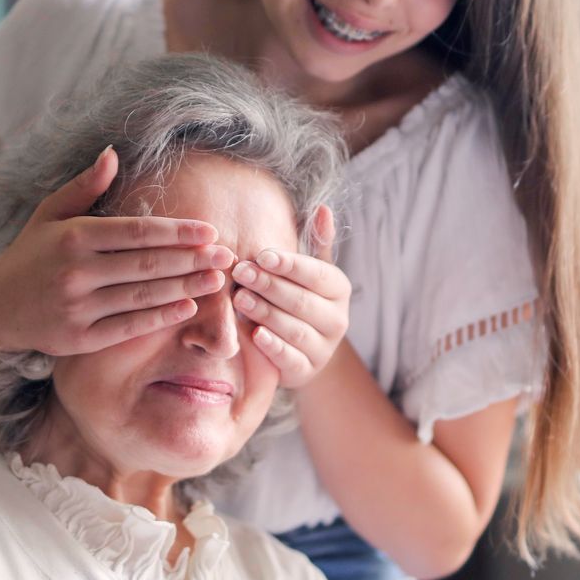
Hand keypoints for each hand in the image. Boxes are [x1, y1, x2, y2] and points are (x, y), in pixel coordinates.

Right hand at [0, 147, 234, 356]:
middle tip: (226, 254)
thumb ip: (85, 186)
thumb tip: (113, 153)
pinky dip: (161, 318)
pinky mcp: (79, 339)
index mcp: (73, 236)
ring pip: (143, 296)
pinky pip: (128, 327)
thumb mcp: (48, 214)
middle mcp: (76, 272)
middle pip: (147, 264)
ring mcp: (78, 307)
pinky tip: (188, 308)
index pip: (136, 232)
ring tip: (217, 280)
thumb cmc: (28, 256)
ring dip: (185, 288)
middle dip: (191, 259)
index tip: (208, 230)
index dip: (177, 232)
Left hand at [229, 205, 351, 387]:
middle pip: (302, 301)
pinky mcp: (306, 371)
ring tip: (240, 298)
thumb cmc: (299, 297)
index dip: (289, 265)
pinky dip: (273, 347)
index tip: (261, 255)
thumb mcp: (309, 271)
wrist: (302, 349)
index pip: (317, 274)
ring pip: (295, 329)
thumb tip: (323, 208)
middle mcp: (338, 319)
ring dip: (266, 312)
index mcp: (339, 289)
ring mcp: (323, 348)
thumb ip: (315, 243)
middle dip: (270, 285)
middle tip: (241, 272)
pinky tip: (255, 334)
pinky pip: (290, 359)